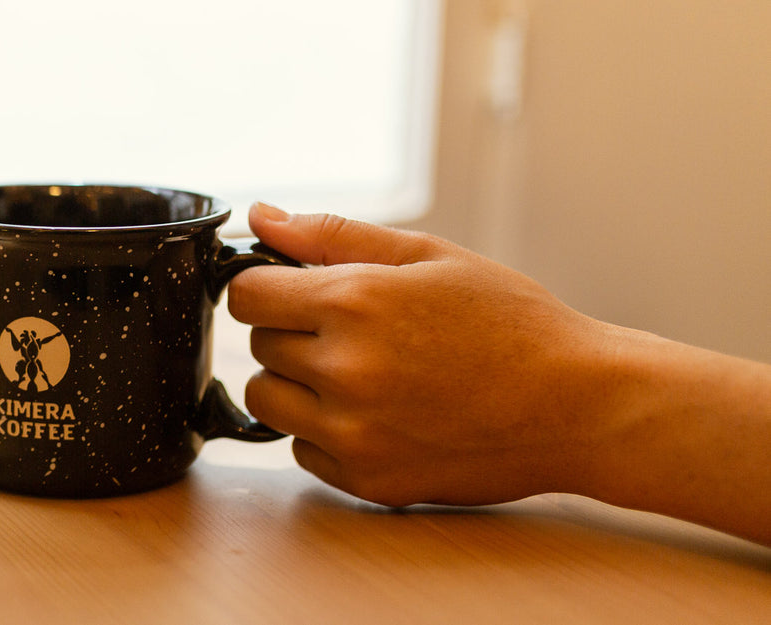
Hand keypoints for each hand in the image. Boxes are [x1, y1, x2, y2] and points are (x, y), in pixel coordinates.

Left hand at [227, 203, 626, 506]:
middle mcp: (343, 372)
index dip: (267, 287)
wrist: (580, 406)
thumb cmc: (513, 323)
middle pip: (260, 347)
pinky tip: (383, 414)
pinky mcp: (366, 481)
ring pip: (268, 402)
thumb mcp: (430, 256)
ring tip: (365, 373)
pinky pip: (303, 451)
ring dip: (299, 385)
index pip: (246, 295)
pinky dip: (327, 434)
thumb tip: (260, 217)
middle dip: (295, 333)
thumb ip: (333, 236)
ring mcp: (353, 434)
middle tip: (358, 332)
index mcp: (354, 303)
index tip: (296, 291)